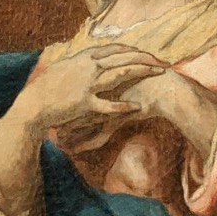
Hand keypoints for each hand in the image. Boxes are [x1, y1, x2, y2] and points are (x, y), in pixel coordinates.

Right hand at [10, 44, 165, 138]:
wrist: (33, 104)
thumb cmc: (46, 86)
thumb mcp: (64, 67)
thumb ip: (81, 61)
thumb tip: (92, 56)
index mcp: (83, 57)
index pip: (114, 48)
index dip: (132, 50)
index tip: (145, 53)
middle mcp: (88, 67)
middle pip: (123, 58)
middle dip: (145, 58)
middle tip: (161, 61)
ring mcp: (87, 85)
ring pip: (121, 75)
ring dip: (142, 73)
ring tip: (158, 73)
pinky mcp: (85, 103)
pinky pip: (109, 105)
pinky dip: (124, 106)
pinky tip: (138, 108)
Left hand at [54, 66, 182, 155]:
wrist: (168, 88)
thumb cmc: (153, 77)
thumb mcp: (133, 67)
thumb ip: (119, 68)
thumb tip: (107, 65)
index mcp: (106, 74)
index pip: (80, 83)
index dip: (66, 90)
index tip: (52, 96)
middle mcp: (105, 90)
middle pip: (78, 100)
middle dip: (63, 108)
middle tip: (48, 115)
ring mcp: (110, 105)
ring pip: (85, 118)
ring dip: (71, 127)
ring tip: (56, 136)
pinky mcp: (117, 119)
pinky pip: (99, 133)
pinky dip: (87, 142)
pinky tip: (75, 150)